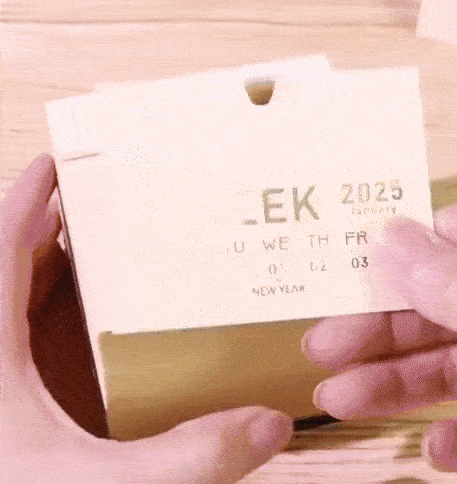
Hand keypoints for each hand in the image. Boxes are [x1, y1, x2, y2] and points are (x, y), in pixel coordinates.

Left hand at [0, 154, 292, 483]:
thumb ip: (190, 457)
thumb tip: (269, 423)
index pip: (2, 247)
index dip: (25, 198)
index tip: (54, 162)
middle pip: (12, 264)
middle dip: (53, 226)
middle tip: (102, 203)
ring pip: (18, 300)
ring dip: (52, 267)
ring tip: (103, 248)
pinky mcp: (10, 405)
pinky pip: (24, 336)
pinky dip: (54, 314)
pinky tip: (95, 325)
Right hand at [301, 206, 456, 471]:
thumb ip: (456, 284)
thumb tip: (386, 238)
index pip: (453, 238)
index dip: (395, 255)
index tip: (341, 276)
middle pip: (437, 311)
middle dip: (376, 334)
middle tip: (321, 347)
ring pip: (453, 369)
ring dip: (395, 387)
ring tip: (339, 400)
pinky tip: (434, 446)